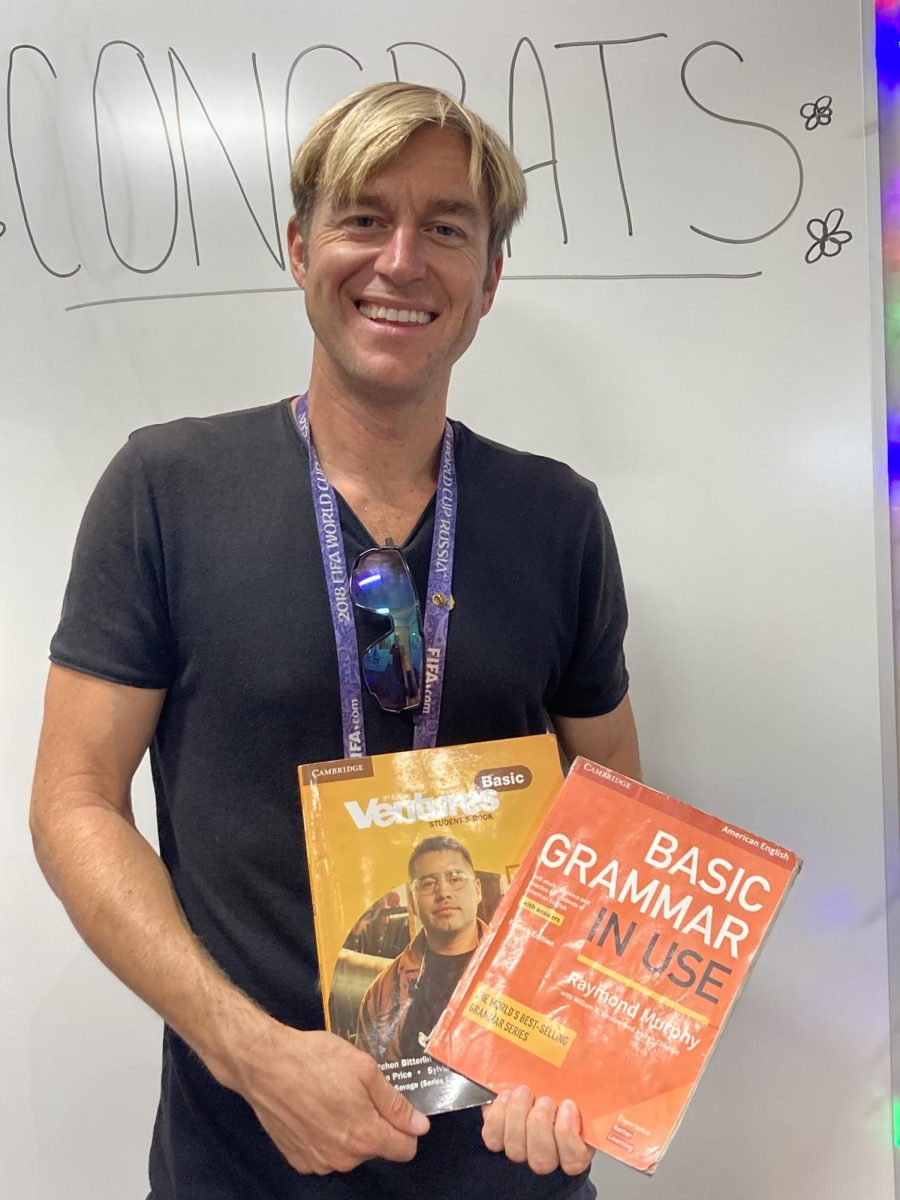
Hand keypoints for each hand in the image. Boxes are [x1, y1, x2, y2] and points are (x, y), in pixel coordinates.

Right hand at [231, 1024, 429, 1173]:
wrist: (264, 1064)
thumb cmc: (314, 1060)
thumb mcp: (364, 1069)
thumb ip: (395, 1103)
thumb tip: (419, 1125)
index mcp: (364, 1136)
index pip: (405, 1149)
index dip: (406, 1127)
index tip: (394, 1107)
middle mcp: (342, 1159)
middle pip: (376, 1148)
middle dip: (373, 1123)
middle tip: (356, 1091)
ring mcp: (318, 1162)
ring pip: (349, 1151)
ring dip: (348, 1129)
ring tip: (331, 1096)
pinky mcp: (298, 1159)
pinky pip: (324, 1152)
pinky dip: (325, 1134)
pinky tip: (313, 1108)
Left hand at [481, 1086, 593, 1176]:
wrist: (532, 1078)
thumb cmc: (562, 1080)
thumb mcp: (582, 1079)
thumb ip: (592, 1079)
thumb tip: (614, 1058)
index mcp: (576, 1144)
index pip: (573, 1160)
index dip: (568, 1136)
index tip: (568, 1105)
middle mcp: (548, 1154)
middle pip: (542, 1159)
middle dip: (541, 1125)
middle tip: (545, 1099)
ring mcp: (522, 1148)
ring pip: (516, 1149)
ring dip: (518, 1117)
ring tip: (524, 1092)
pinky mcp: (498, 1138)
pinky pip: (494, 1138)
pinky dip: (498, 1117)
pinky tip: (506, 1096)